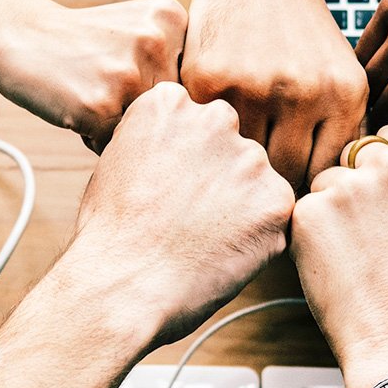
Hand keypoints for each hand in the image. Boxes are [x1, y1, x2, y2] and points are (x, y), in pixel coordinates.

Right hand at [0, 0, 186, 149]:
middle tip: (106, 85)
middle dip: (142, 111)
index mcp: (172, 18)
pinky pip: (116, 145)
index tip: (129, 72)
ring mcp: (129, 74)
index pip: (193, 83)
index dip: (159, 89)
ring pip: (147, 130)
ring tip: (91, 95)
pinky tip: (77, 107)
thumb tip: (208, 124)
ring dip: (120, 127)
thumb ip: (175, 60)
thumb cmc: (80, 39)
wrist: (18, 31)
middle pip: (173, 109)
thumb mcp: (138, 27)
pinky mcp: (101, 105)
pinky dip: (96, 137)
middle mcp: (157, 42)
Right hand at [70, 82, 294, 346]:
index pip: (195, 123)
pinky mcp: (276, 201)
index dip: (183, 161)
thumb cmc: (110, 234)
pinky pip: (274, 216)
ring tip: (201, 240)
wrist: (122, 285)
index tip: (167, 189)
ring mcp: (250, 159)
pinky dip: (256, 237)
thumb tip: (181, 150)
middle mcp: (216, 118)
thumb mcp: (117, 161)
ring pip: (255, 181)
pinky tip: (221, 253)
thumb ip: (158, 141)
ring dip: (240, 206)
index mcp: (170, 103)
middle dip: (217, 177)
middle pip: (230, 147)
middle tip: (188, 219)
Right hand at [183, 0, 367, 188]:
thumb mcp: (339, 73)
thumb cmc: (300, 30)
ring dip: (237, 166)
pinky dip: (208, 139)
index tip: (292, 191)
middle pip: (286, 176)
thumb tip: (330, 196)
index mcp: (343, 95)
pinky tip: (209, 137)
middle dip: (272, 185)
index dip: (309, 190)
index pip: (326, 174)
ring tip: (232, 168)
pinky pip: (209, 134)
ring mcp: (253, 88)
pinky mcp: (209, 81)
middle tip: (258, 188)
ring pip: (244, 161)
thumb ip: (339, 130)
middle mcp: (303, 93)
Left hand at [290, 126, 387, 387]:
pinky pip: (301, 210)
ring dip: (328, 210)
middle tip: (368, 234)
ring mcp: (349, 185)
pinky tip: (334, 263)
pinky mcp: (312, 210)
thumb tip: (377, 153)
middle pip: (351, 153)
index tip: (381, 194)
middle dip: (351, 183)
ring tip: (355, 253)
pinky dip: (309, 234)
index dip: (377, 165)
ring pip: (322, 182)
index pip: (386, 134)